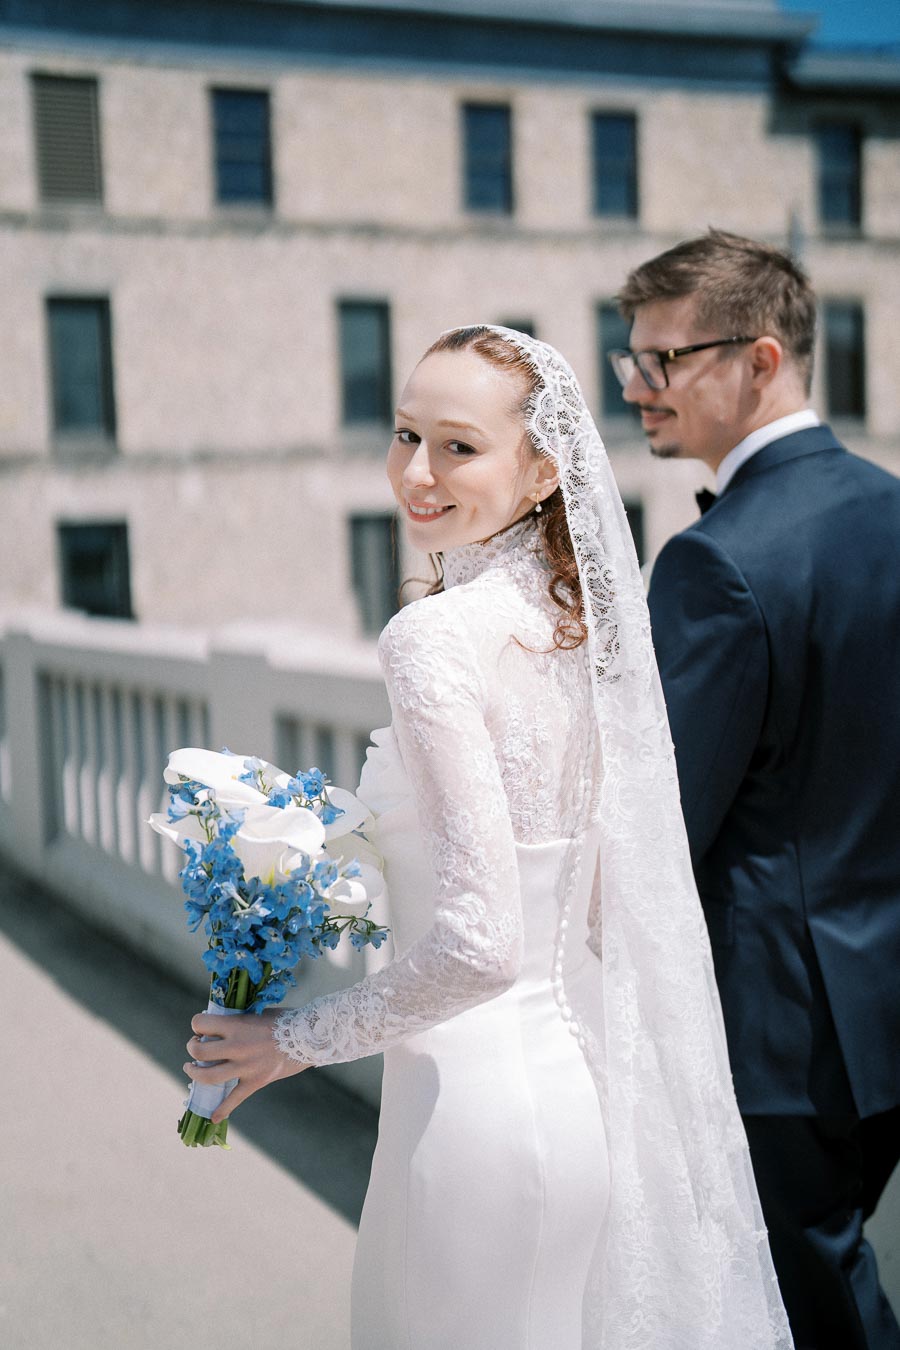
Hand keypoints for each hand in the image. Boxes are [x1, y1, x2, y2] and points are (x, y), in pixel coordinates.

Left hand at [184, 1008, 309, 1123]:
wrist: (309, 1037)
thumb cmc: (285, 1020)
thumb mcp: (257, 1013)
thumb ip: (238, 1021)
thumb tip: (220, 1027)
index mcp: (236, 1025)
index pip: (201, 1023)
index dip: (198, 1024)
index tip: (202, 1027)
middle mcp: (237, 1047)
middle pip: (200, 1051)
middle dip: (192, 1048)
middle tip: (195, 1046)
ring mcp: (245, 1067)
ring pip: (209, 1076)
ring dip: (195, 1073)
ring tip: (192, 1069)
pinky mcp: (256, 1081)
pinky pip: (235, 1099)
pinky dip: (223, 1110)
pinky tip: (213, 1118)